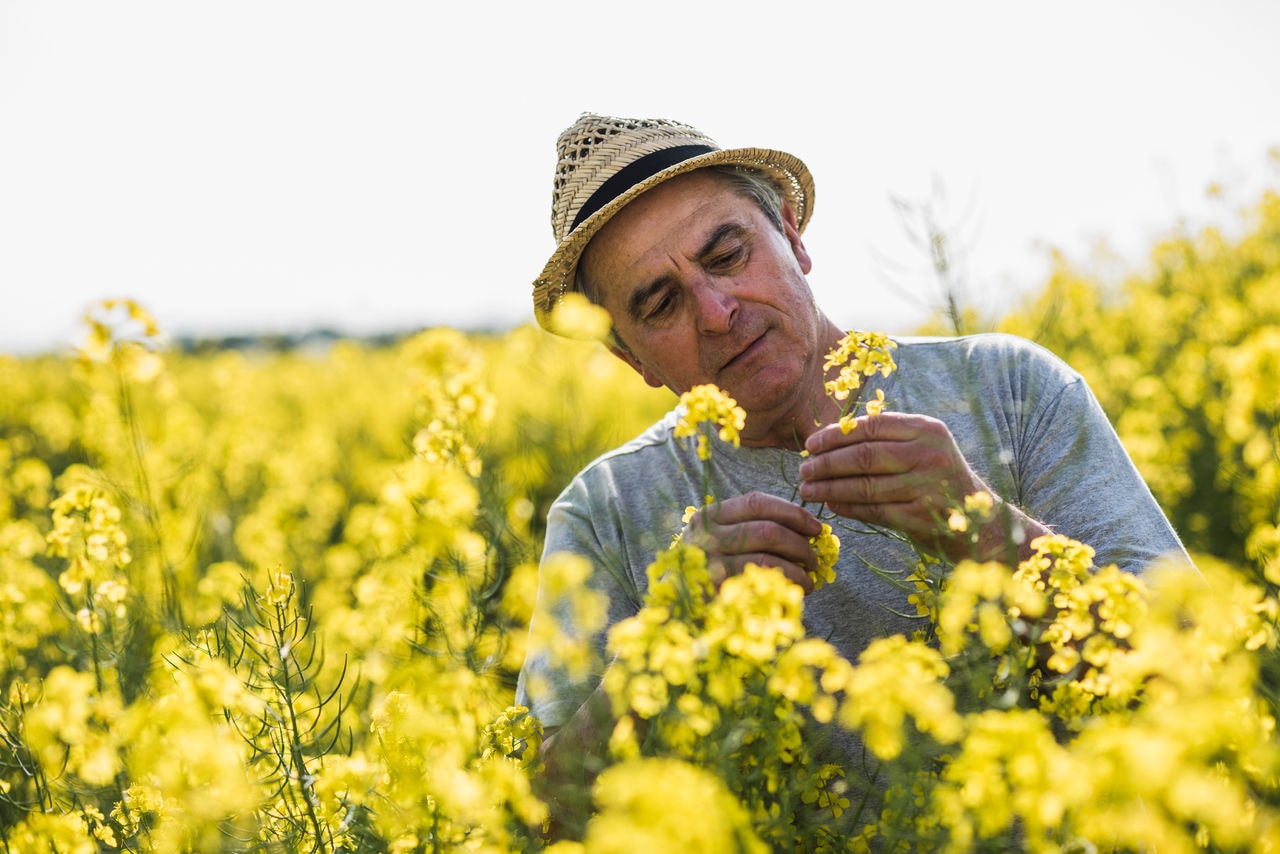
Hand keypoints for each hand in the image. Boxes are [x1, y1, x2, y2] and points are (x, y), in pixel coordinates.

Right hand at [682, 491, 822, 592]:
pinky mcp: (719, 591)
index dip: (792, 512)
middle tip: (814, 556)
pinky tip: (799, 589)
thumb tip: (805, 530)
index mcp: (708, 516)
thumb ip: (752, 528)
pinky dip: (790, 584)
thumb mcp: (720, 541)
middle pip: (768, 530)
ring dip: (799, 567)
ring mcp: (711, 564)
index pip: (757, 502)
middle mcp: (706, 536)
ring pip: (769, 557)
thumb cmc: (708, 570)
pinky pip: (764, 583)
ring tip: (810, 577)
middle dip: (800, 543)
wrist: (677, 606)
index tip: (815, 526)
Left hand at [798, 412, 1007, 560]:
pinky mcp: (922, 515)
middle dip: (826, 463)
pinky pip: (874, 509)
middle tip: (803, 469)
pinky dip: (848, 507)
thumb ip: (886, 440)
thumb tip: (829, 440)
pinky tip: (831, 504)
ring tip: (808, 490)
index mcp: (926, 429)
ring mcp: (927, 486)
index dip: (835, 435)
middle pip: (864, 455)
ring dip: (830, 488)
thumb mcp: (923, 448)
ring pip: (865, 485)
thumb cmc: (938, 479)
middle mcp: (930, 454)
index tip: (810, 444)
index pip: (870, 427)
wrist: (979, 520)